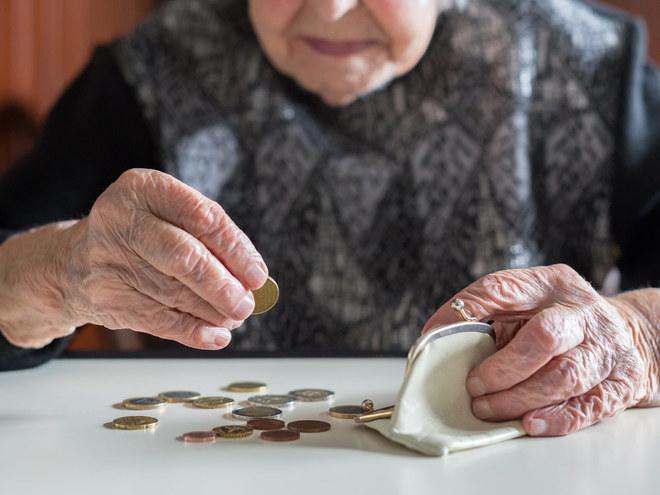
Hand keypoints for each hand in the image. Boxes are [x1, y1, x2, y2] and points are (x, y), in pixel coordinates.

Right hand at [0, 169, 267, 349]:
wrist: (75, 261)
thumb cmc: (142, 233)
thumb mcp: (168, 215)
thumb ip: (209, 237)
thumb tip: (252, 277)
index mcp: (143, 188)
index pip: (201, 217)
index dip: (235, 249)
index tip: (257, 275)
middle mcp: (121, 220)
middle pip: (184, 257)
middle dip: (223, 286)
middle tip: (247, 304)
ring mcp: (108, 260)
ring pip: (174, 293)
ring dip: (213, 311)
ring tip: (235, 316)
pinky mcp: (106, 297)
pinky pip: (158, 320)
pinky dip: (193, 331)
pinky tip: (216, 335)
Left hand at [422, 264, 657, 435]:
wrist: (625, 333)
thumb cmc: (559, 320)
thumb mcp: (527, 303)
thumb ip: (488, 315)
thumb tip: (436, 338)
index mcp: (550, 284)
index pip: (501, 288)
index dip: (464, 311)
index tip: (434, 335)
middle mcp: (582, 311)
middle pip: (543, 337)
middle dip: (502, 368)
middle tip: (473, 386)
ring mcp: (606, 347)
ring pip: (565, 376)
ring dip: (519, 398)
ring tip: (488, 408)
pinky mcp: (621, 382)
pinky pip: (589, 405)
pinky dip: (556, 418)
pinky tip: (529, 423)